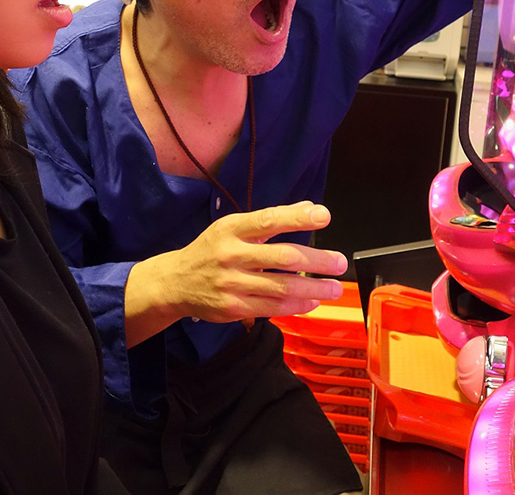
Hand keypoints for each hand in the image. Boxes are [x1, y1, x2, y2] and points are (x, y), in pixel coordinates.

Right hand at [125, 202, 347, 344]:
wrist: (174, 282)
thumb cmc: (210, 251)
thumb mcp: (233, 228)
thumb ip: (270, 220)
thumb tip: (309, 208)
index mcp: (232, 229)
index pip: (268, 220)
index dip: (297, 218)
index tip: (323, 216)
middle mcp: (231, 254)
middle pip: (282, 256)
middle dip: (316, 260)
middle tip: (339, 262)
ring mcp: (232, 283)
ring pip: (281, 286)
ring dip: (313, 288)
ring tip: (334, 288)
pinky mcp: (233, 308)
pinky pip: (271, 307)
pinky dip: (296, 305)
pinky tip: (311, 302)